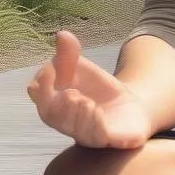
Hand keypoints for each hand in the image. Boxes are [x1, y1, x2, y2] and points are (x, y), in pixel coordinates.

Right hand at [27, 30, 152, 147]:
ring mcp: (88, 135)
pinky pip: (101, 139)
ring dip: (79, 117)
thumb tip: (62, 34)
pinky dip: (99, 129)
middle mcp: (68, 124)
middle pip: (56, 119)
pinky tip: (100, 115)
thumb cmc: (98, 89)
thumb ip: (69, 54)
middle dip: (61, 108)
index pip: (42, 100)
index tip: (50, 74)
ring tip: (87, 103)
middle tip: (71, 94)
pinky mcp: (110, 140)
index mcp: (56, 105)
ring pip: (78, 132)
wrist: (132, 106)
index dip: (42, 88)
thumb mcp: (83, 68)